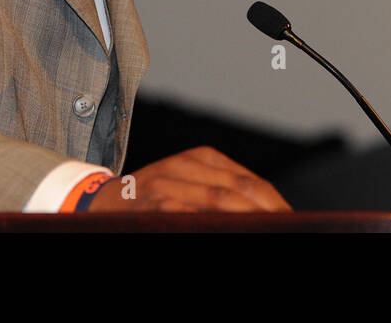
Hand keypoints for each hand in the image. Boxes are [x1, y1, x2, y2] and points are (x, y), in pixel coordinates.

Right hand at [85, 146, 292, 212]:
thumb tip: (267, 214)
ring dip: (247, 220)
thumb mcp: (188, 187)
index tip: (293, 222)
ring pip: (220, 201)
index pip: (252, 183)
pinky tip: (229, 231)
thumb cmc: (150, 201)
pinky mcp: (153, 202)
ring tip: (267, 232)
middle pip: (242, 191)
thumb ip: (222, 196)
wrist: (97, 203)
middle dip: (269, 213)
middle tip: (287, 229)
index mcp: (202, 158)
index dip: (276, 205)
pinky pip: (189, 213)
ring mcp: (168, 183)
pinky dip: (211, 224)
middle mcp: (186, 165)